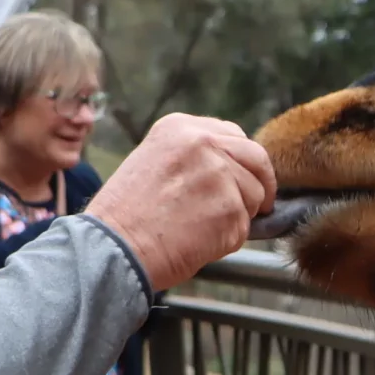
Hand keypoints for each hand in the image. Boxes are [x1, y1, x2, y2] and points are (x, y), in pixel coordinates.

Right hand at [85, 114, 273, 289]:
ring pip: (254, 196)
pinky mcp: (230, 210)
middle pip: (257, 158)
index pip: (235, 135)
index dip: (244, 160)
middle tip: (259, 205)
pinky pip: (244, 227)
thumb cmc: (126, 215)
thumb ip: (193, 157)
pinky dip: (228, 240)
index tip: (246, 176)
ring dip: (239, 216)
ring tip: (201, 228)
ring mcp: (220, 175)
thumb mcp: (154, 161)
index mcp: (182, 127)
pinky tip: (198, 242)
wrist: (114, 247)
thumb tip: (233, 169)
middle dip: (261, 183)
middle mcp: (203, 143)